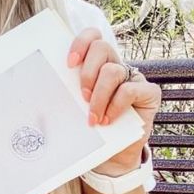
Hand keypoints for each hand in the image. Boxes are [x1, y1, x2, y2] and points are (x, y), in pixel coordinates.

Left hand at [67, 26, 160, 173]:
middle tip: (82, 96)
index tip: (69, 63)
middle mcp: (116, 66)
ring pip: (113, 71)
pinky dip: (115, 106)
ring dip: (99, 96)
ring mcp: (134, 78)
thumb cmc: (92, 130)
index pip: (93, 37)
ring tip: (93, 117)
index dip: (81, 43)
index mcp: (97, 64)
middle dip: (87, 72)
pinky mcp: (149, 93)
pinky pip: (130, 90)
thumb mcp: (76, 108)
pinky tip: (108, 120)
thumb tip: (44, 85)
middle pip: (102, 48)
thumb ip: (69, 92)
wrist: (113, 156)